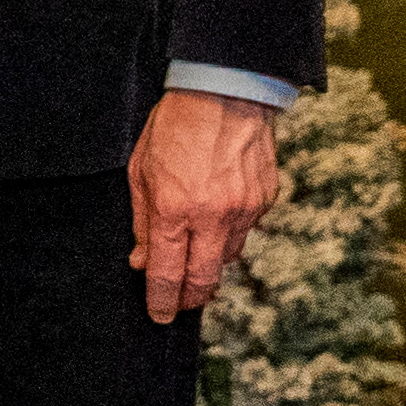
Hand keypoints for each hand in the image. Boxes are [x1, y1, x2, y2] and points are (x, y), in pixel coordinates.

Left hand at [128, 86, 281, 321]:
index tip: (158, 315)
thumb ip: (143, 221)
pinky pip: (246, 230)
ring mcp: (245, 210)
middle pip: (203, 280)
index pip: (167, 273)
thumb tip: (142, 261)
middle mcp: (214, 216)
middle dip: (188, 299)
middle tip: (177, 304)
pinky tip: (217, 216)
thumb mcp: (140, 170)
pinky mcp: (265, 199)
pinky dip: (229, 232)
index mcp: (176, 209)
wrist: (226, 90)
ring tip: (194, 255)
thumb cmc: (175, 125)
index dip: (161, 301)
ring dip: (209, 263)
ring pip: (228, 258)